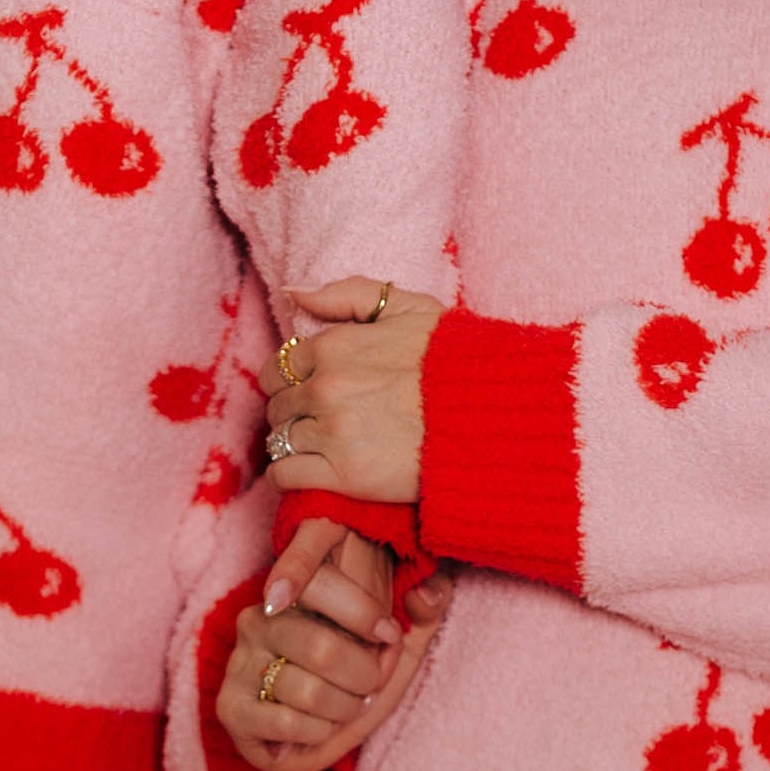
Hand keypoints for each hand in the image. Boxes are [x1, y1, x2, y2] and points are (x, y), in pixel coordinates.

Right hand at [218, 519, 453, 770]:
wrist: (313, 736)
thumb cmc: (356, 679)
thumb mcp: (399, 642)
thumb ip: (425, 610)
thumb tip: (427, 595)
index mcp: (295, 592)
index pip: (317, 582)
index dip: (363, 613)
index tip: (388, 636)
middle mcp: (259, 619)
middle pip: (321, 649)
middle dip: (362, 678)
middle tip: (369, 687)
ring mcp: (240, 663)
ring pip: (307, 692)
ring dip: (342, 709)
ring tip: (345, 708)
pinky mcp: (231, 706)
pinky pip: (284, 722)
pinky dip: (317, 733)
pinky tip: (318, 728)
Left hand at [261, 280, 443, 507]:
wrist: (492, 419)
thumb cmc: (455, 361)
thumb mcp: (409, 308)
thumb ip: (348, 294)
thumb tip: (293, 293)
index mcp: (334, 347)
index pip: (278, 365)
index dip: (290, 379)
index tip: (309, 390)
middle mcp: (326, 389)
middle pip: (277, 405)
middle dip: (292, 412)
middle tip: (317, 421)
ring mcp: (332, 434)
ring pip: (279, 440)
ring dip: (292, 444)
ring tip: (319, 447)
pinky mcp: (343, 477)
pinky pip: (285, 476)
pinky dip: (289, 477)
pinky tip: (310, 473)